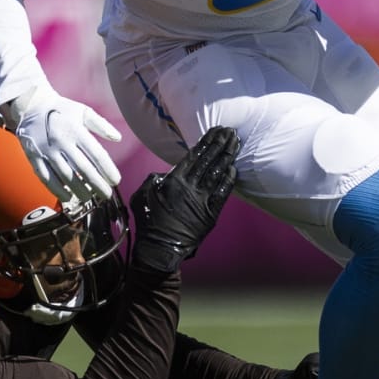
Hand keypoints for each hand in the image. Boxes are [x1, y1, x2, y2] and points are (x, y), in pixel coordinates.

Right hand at [7, 84, 121, 201]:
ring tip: (89, 198)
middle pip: (83, 168)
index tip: (116, 181)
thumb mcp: (83, 111)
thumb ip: (101, 125)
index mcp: (76, 130)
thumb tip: (118, 138)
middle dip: (97, 184)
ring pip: (65, 176)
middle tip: (106, 195)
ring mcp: (46, 151)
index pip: (96, 154)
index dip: (108, 170)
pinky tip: (67, 197)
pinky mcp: (34, 157)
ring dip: (79, 190)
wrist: (31, 106)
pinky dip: (57, 190)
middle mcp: (62, 141)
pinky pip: (46, 177)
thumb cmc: (62, 110)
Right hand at [130, 127, 239, 273]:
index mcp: (173, 180)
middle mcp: (190, 187)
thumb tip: (164, 174)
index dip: (206, 142)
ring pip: (218, 172)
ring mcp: (202, 200)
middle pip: (209, 160)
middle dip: (220, 143)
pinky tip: (234, 168)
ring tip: (236, 143)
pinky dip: (229, 179)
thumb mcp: (142, 195)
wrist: (159, 248)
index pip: (194, 155)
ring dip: (228, 156)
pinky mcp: (210, 213)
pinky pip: (222, 192)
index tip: (215, 131)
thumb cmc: (148, 221)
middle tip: (230, 131)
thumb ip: (153, 180)